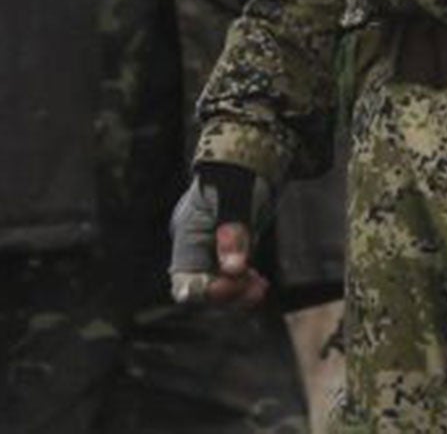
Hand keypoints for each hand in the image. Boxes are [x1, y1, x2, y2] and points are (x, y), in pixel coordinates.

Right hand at [169, 162, 272, 308]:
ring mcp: (213, 248)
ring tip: (260, 287)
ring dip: (239, 292)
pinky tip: (260, 283)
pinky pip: (233, 277)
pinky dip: (245, 283)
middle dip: (228, 293)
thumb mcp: (237, 197)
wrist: (253, 153)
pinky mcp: (230, 248)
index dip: (208, 290)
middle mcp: (196, 246)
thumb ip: (234, 230)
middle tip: (256, 288)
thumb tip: (234, 268)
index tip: (235, 281)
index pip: (186, 280)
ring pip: (220, 285)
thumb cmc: (239, 171)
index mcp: (187, 234)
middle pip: (203, 288)